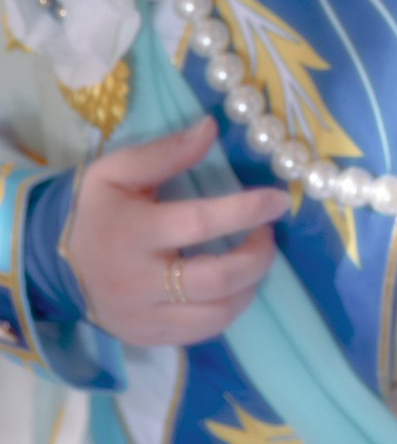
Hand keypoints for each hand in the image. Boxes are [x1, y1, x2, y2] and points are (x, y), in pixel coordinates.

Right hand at [65, 117, 289, 345]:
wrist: (49, 259)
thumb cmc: (94, 206)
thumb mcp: (118, 168)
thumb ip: (167, 150)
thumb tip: (211, 128)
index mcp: (133, 233)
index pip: (199, 224)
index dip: (245, 211)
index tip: (277, 199)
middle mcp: (139, 282)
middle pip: (215, 280)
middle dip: (256, 257)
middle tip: (268, 233)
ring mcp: (143, 316)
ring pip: (215, 316)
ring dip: (249, 286)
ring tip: (255, 259)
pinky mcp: (146, 337)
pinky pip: (200, 335)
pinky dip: (227, 310)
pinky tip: (233, 286)